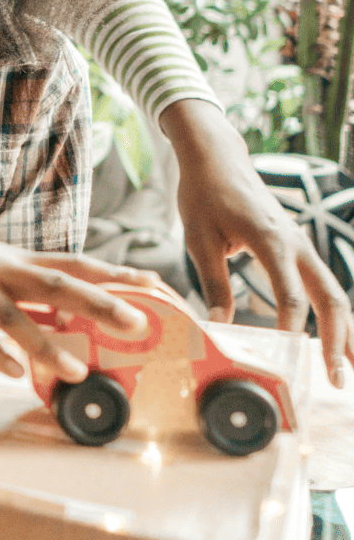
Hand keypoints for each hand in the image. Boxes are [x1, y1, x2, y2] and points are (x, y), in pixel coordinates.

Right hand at [0, 158, 157, 381]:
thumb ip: (12, 280)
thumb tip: (49, 307)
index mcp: (10, 256)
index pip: (74, 263)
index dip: (115, 275)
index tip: (155, 284)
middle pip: (57, 285)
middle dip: (100, 305)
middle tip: (140, 323)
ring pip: (14, 316)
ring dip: (47, 345)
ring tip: (78, 370)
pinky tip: (8, 371)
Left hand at [161, 98, 352, 385]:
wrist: (217, 159)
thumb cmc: (204, 195)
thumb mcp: (199, 240)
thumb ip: (214, 285)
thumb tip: (218, 327)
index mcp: (272, 242)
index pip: (291, 296)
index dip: (291, 331)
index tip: (286, 360)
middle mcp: (297, 244)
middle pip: (331, 299)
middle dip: (338, 341)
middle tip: (335, 379)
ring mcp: (302, 246)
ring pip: (334, 295)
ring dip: (343, 332)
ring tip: (343, 370)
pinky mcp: (298, 248)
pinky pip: (321, 286)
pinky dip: (330, 315)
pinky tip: (330, 340)